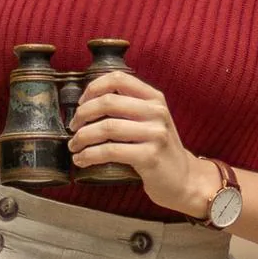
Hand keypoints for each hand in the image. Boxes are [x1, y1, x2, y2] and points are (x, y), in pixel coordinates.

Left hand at [67, 71, 217, 216]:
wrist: (184, 179)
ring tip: (74, 146)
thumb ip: (128, 108)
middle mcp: (156, 112)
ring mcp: (155, 134)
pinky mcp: (150, 156)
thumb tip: (86, 103)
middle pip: (108, 102)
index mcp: (154, 98)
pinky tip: (82, 160)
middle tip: (73, 127)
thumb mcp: (150, 121)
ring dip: (82, 137)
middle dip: (82, 114)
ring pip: (106, 127)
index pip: (118, 79)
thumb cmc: (158, 150)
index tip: (81, 103)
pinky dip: (90, 155)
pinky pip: (110, 151)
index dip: (93, 88)